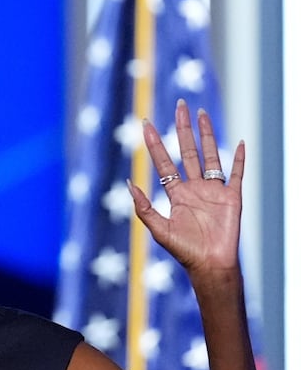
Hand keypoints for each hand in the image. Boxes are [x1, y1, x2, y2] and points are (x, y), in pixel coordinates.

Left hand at [129, 99, 242, 274]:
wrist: (210, 265)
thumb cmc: (184, 251)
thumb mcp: (158, 228)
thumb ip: (144, 207)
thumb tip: (129, 183)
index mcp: (176, 194)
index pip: (164, 162)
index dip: (155, 143)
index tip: (145, 123)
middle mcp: (194, 188)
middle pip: (188, 151)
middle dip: (182, 128)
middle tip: (179, 104)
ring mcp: (214, 190)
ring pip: (210, 155)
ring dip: (207, 134)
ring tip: (202, 114)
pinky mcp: (233, 196)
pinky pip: (237, 173)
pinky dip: (239, 158)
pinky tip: (238, 142)